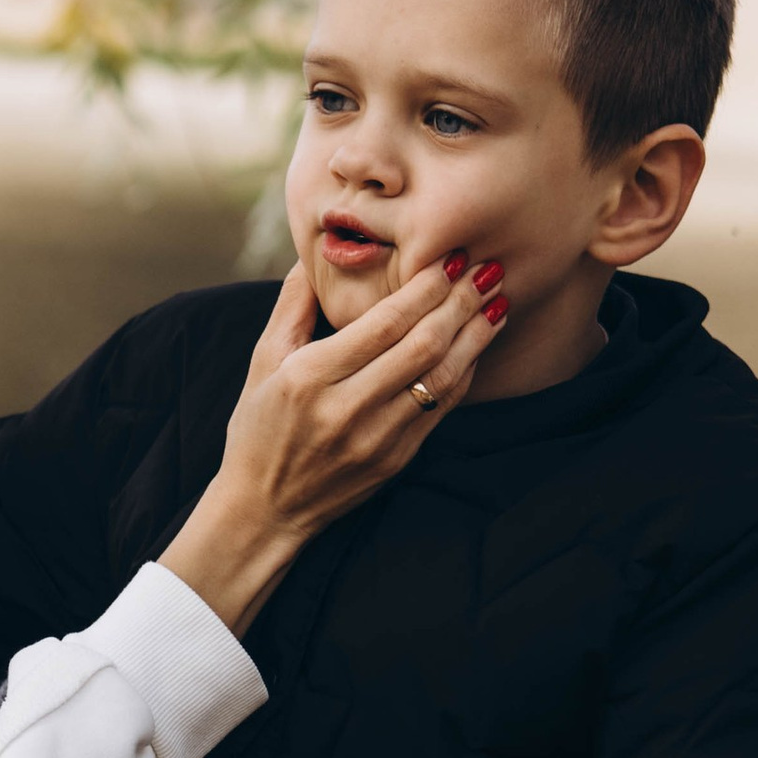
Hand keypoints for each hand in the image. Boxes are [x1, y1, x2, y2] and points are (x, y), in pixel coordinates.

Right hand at [159, 260, 501, 637]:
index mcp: (310, 377)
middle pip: (421, 346)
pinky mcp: (395, 460)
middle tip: (486, 269)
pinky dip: (465, 372)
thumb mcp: (262, 361)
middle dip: (460, 303)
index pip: (384, 324)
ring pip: (441, 378)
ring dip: (475, 336)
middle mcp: (345, 409)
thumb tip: (317, 250)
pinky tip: (476, 345)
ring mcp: (375, 439)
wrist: (266, 508)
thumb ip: (293, 304)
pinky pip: (441, 409)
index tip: (450, 258)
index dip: (424, 288)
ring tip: (496, 302)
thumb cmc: (260, 426)